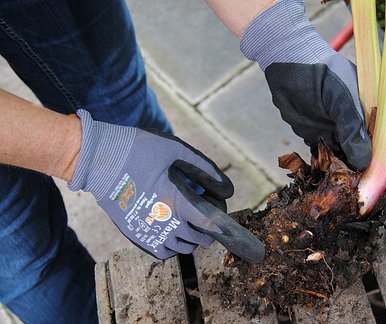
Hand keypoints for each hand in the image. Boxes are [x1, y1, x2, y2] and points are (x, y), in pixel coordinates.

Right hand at [68, 110, 263, 260]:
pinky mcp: (136, 235)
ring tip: (190, 218)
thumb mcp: (176, 150)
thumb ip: (204, 168)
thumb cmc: (139, 150)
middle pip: (200, 238)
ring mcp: (149, 231)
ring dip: (193, 237)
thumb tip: (227, 188)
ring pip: (183, 247)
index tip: (226, 220)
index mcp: (176, 200)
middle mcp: (164, 221)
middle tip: (206, 210)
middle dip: (209, 227)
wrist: (99, 159)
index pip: (210, 224)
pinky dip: (174, 246)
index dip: (223, 225)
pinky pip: (163, 252)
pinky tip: (173, 228)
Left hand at [241, 0, 385, 214]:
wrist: (285, 64)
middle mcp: (366, 127)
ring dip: (359, 187)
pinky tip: (336, 197)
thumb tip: (364, 161)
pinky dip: (337, 182)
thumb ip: (352, 127)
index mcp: (377, 111)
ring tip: (357, 207)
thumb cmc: (315, 71)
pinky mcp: (327, 144)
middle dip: (381, 182)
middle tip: (375, 203)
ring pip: (360, 168)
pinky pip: (336, 168)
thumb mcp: (337, 95)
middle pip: (381, 160)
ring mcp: (347, 137)